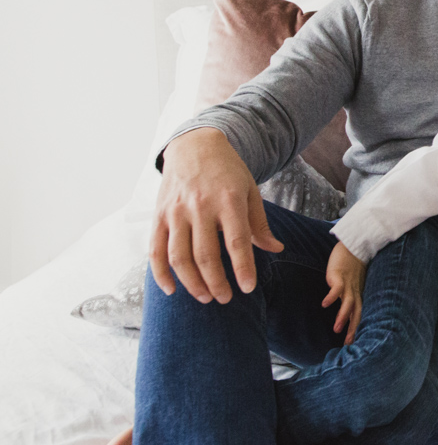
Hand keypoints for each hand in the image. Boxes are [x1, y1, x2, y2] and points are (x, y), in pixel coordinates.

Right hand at [149, 127, 283, 302]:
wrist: (195, 145)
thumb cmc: (228, 171)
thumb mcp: (250, 190)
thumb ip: (259, 223)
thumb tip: (276, 249)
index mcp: (228, 200)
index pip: (236, 242)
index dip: (242, 268)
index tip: (248, 289)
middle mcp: (200, 207)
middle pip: (206, 255)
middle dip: (216, 282)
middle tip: (225, 299)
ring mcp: (176, 212)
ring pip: (179, 257)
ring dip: (192, 282)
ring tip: (205, 297)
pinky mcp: (159, 215)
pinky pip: (155, 250)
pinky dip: (160, 273)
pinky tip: (172, 290)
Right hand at [323, 242, 366, 344]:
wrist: (353, 246)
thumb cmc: (351, 267)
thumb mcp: (352, 284)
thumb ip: (348, 297)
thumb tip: (344, 313)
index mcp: (358, 295)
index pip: (360, 315)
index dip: (357, 329)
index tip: (353, 344)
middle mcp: (354, 292)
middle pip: (356, 312)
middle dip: (352, 329)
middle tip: (348, 344)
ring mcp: (347, 284)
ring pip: (348, 302)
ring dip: (343, 316)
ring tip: (336, 329)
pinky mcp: (339, 275)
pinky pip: (336, 288)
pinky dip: (332, 296)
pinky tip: (325, 304)